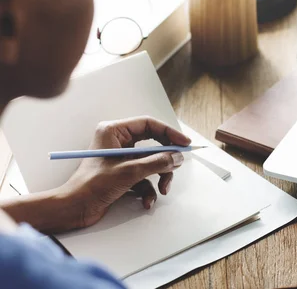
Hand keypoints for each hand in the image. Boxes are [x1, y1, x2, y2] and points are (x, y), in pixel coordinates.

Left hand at [60, 116, 190, 228]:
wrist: (74, 209)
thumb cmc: (91, 186)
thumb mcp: (129, 172)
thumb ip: (157, 162)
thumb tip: (177, 157)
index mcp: (114, 131)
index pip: (149, 124)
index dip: (169, 133)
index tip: (184, 143)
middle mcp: (118, 141)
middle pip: (153, 144)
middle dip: (165, 159)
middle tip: (177, 166)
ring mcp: (121, 158)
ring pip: (151, 162)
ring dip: (159, 177)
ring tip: (162, 190)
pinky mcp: (123, 173)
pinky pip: (144, 176)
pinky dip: (149, 189)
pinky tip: (147, 201)